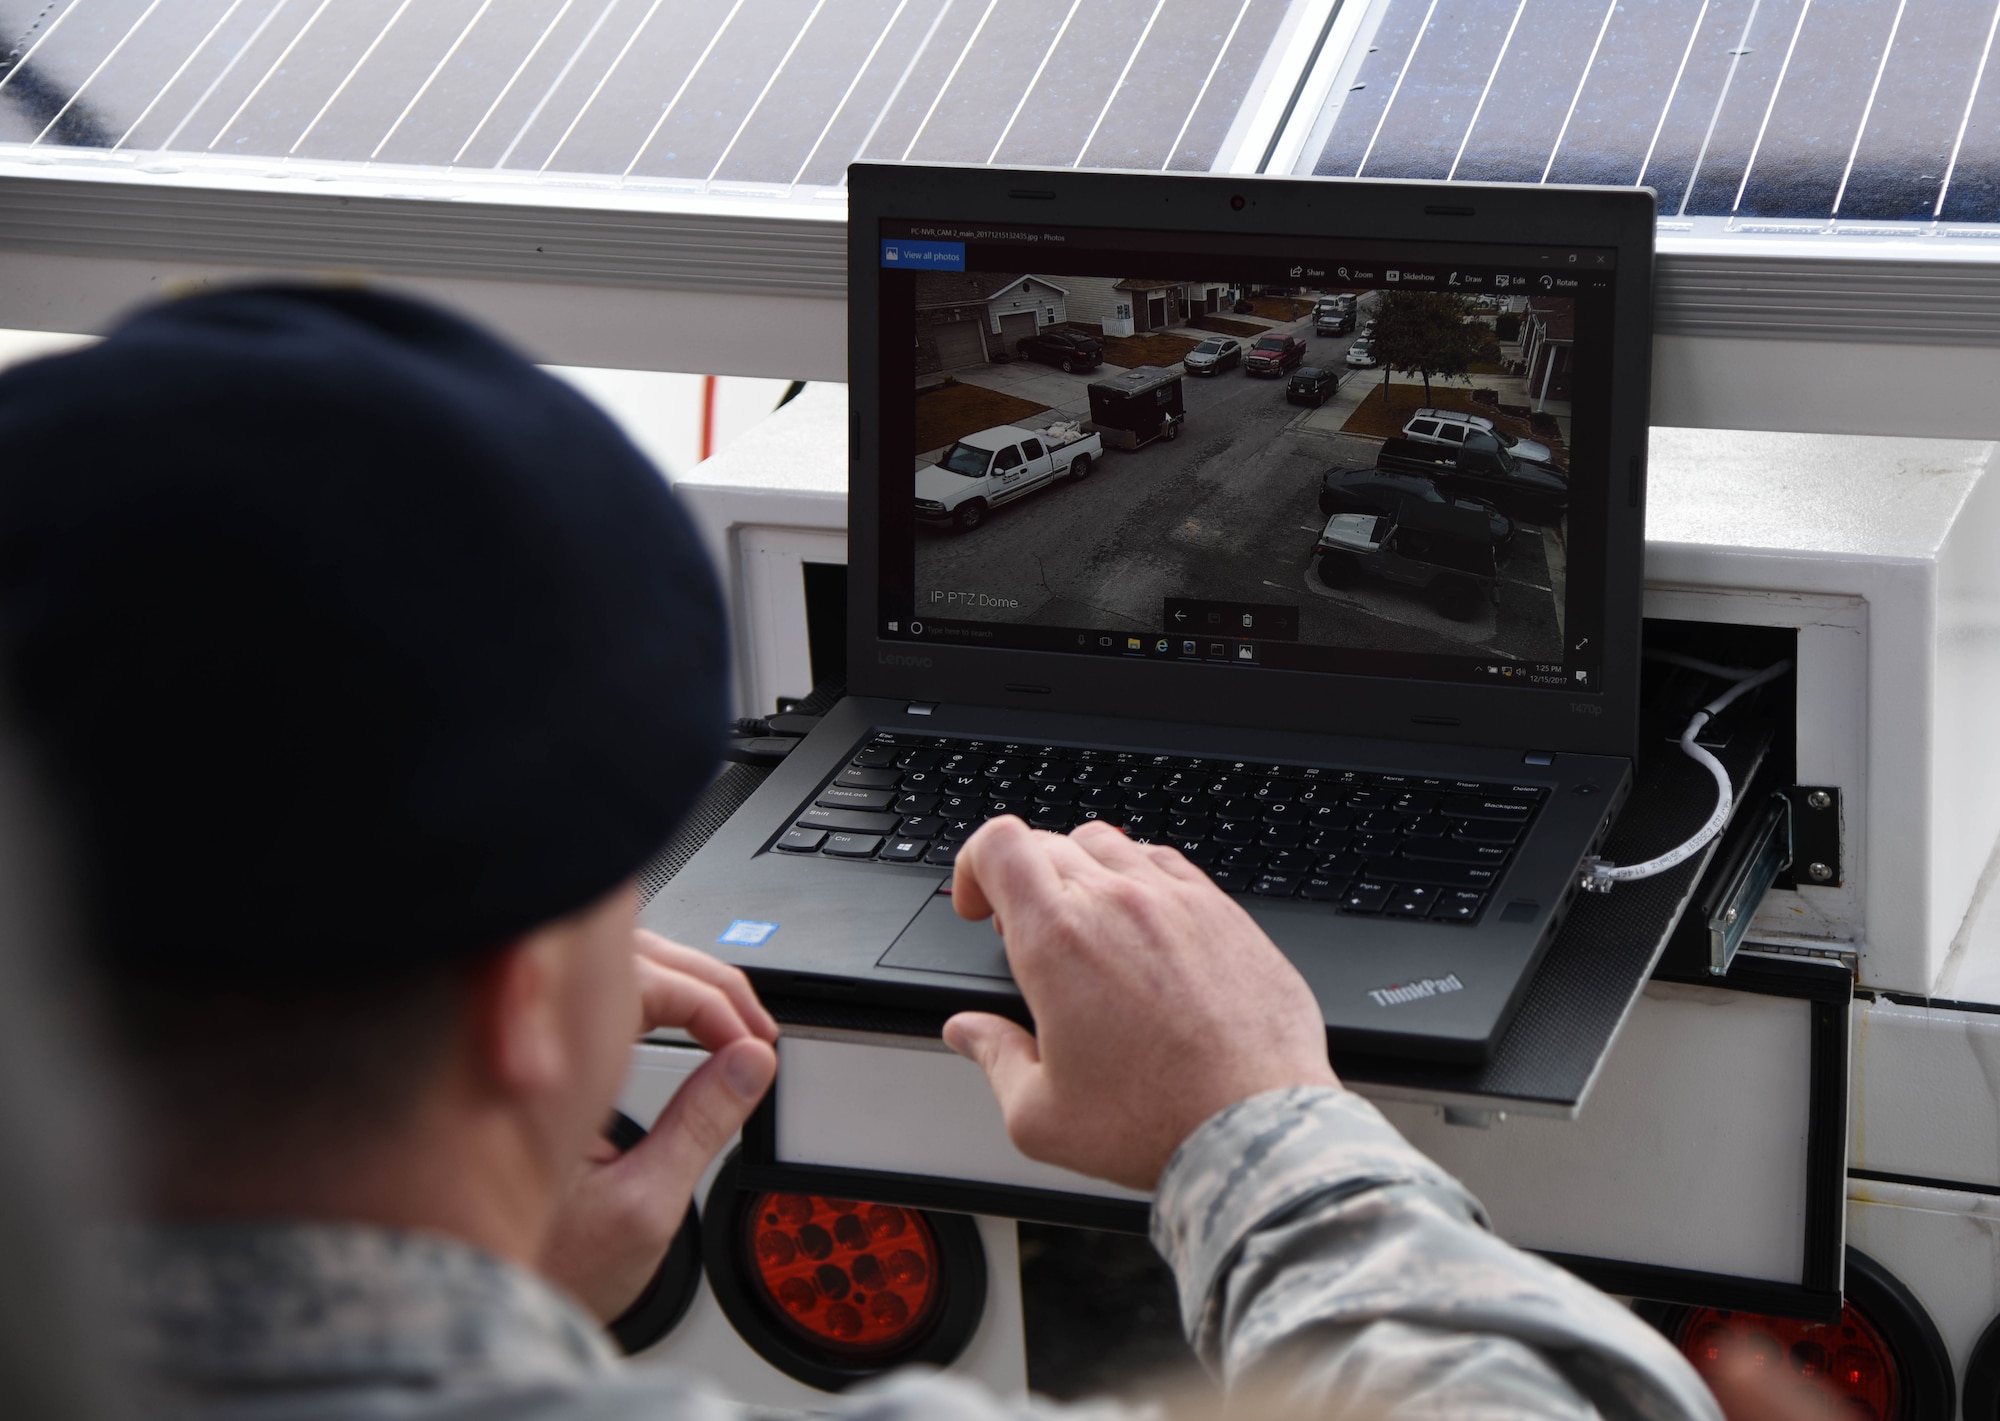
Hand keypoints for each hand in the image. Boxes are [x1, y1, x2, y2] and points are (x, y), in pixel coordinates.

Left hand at [542, 931, 778, 1319]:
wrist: (481, 1300)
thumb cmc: (544, 1262)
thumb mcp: (642, 1204)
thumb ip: (700, 1126)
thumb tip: (750, 1063)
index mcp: (544, 1068)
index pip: (641, 984)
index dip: (710, 1003)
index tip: (750, 1045)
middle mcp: (523, 1039)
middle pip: (629, 956)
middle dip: (705, 981)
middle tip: (754, 1029)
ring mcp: (524, 1040)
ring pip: (613, 965)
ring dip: (681, 980)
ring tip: (732, 1023)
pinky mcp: (531, 1051)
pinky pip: (597, 995)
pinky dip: (654, 996)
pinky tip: (686, 1018)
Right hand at [941, 818, 1336, 1190]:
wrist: (1256, 1128)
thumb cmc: (1155, 1123)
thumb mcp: (1041, 1116)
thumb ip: (994, 1059)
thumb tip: (968, 1032)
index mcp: (1057, 941)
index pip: (998, 845)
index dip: (973, 866)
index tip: (979, 909)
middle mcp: (1116, 902)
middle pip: (1049, 842)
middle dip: (1023, 880)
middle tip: (1027, 936)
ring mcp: (1175, 900)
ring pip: (1109, 844)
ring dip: (1081, 871)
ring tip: (1085, 925)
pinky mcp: (1223, 911)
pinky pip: (1167, 862)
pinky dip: (1141, 877)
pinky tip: (1145, 924)